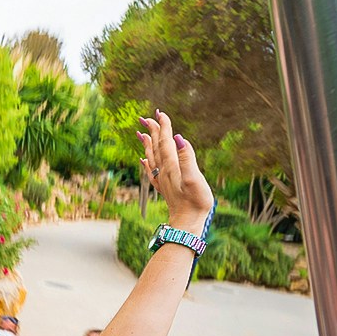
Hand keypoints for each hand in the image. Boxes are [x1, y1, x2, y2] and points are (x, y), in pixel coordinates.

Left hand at [137, 110, 213, 228]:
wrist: (187, 223)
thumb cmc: (195, 202)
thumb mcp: (195, 178)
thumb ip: (187, 158)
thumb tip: (179, 138)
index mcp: (172, 166)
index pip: (166, 141)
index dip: (163, 126)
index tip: (160, 112)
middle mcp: (164, 171)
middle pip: (156, 146)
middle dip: (152, 130)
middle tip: (146, 116)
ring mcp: (162, 179)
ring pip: (151, 157)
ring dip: (147, 143)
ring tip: (141, 133)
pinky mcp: (163, 187)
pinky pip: (151, 171)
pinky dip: (146, 162)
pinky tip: (143, 159)